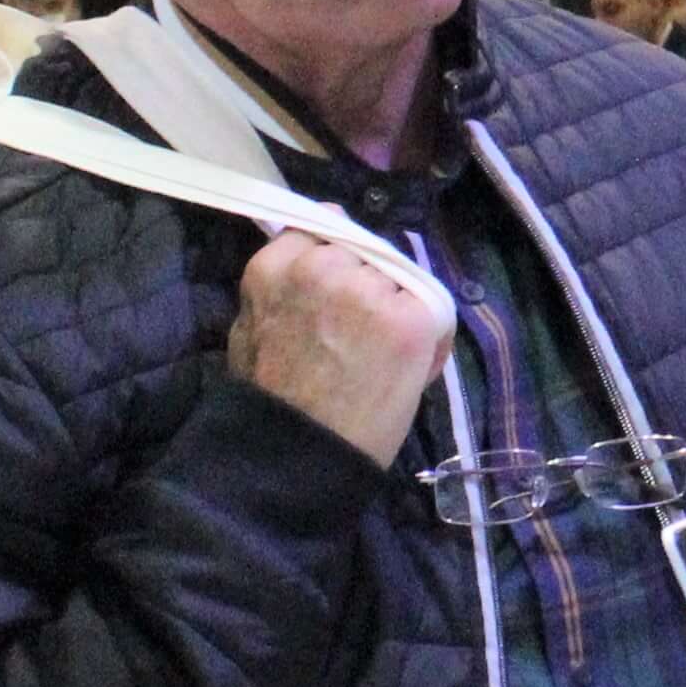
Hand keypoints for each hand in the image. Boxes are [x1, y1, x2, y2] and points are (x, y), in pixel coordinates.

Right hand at [226, 231, 447, 463]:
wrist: (300, 458)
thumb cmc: (274, 402)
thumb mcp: (252, 330)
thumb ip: (281, 290)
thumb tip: (309, 261)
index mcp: (276, 266)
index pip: (326, 227)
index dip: (342, 257)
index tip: (344, 285)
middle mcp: (324, 266)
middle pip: (369, 252)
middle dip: (371, 282)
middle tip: (361, 332)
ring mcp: (369, 290)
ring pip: (401, 278)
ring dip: (400, 307)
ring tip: (381, 356)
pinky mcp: (410, 318)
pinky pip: (433, 310)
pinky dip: (430, 337)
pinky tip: (407, 368)